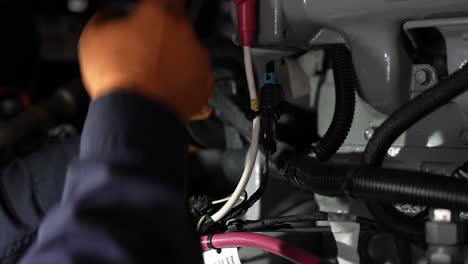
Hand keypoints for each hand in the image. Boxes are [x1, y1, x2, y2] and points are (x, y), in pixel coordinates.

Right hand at [78, 0, 213, 120]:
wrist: (136, 115)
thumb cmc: (117, 78)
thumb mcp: (94, 37)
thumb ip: (107, 17)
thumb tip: (112, 15)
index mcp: (157, 13)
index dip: (161, 3)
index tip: (158, 8)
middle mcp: (183, 31)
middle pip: (177, 24)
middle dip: (164, 34)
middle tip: (146, 50)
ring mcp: (197, 56)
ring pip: (188, 50)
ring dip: (175, 57)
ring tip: (154, 75)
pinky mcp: (205, 80)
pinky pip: (197, 74)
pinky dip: (186, 79)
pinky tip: (167, 87)